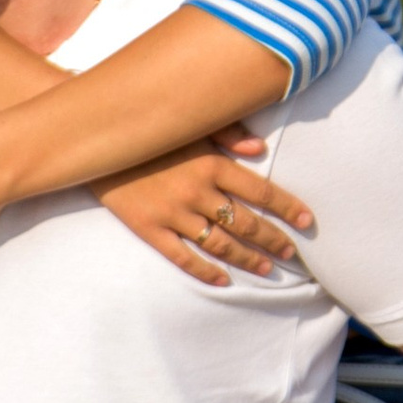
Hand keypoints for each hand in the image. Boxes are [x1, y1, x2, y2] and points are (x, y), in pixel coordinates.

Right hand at [92, 134, 316, 288]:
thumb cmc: (148, 129)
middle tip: (292, 253)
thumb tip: (259, 149)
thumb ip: (227, 132)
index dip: (288, 208)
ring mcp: (173, 214)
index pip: (262, 192)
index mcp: (211, 164)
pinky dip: (205, 271)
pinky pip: (182, 257)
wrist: (95, 140)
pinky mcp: (149, 229)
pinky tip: (223, 280)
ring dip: (247, 259)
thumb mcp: (189, 122)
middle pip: (246, 223)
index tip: (307, 222)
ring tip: (267, 268)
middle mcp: (197, 192)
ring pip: (220, 244)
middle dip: (273, 240)